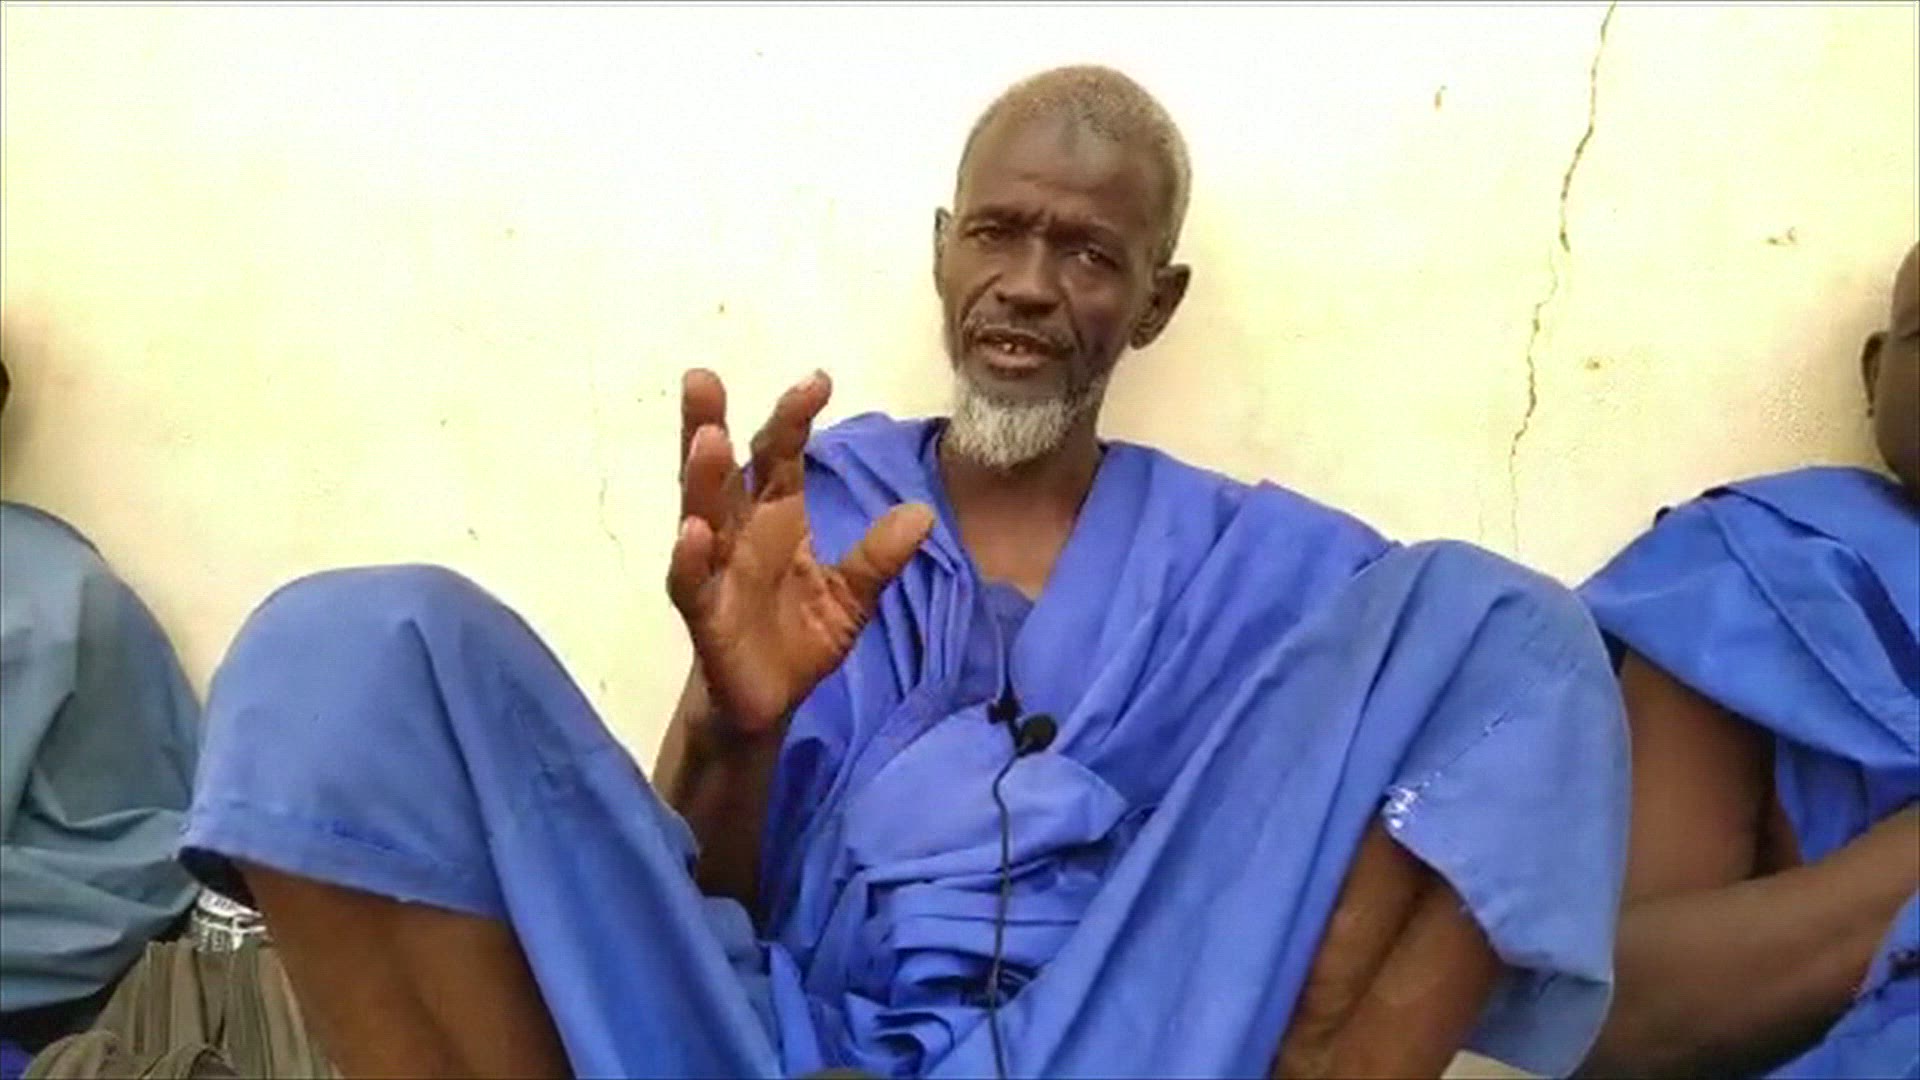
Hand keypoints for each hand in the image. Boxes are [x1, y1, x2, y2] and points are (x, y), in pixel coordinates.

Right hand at [667, 368, 933, 735]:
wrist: (769, 705)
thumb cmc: (800, 639)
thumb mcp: (852, 597)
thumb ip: (878, 557)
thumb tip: (922, 513)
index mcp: (775, 519)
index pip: (779, 458)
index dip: (793, 418)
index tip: (818, 379)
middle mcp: (739, 534)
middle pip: (724, 470)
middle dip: (712, 422)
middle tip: (703, 377)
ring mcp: (715, 572)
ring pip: (699, 515)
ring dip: (701, 477)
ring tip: (707, 438)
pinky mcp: (703, 615)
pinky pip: (690, 582)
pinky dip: (689, 557)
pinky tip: (694, 532)